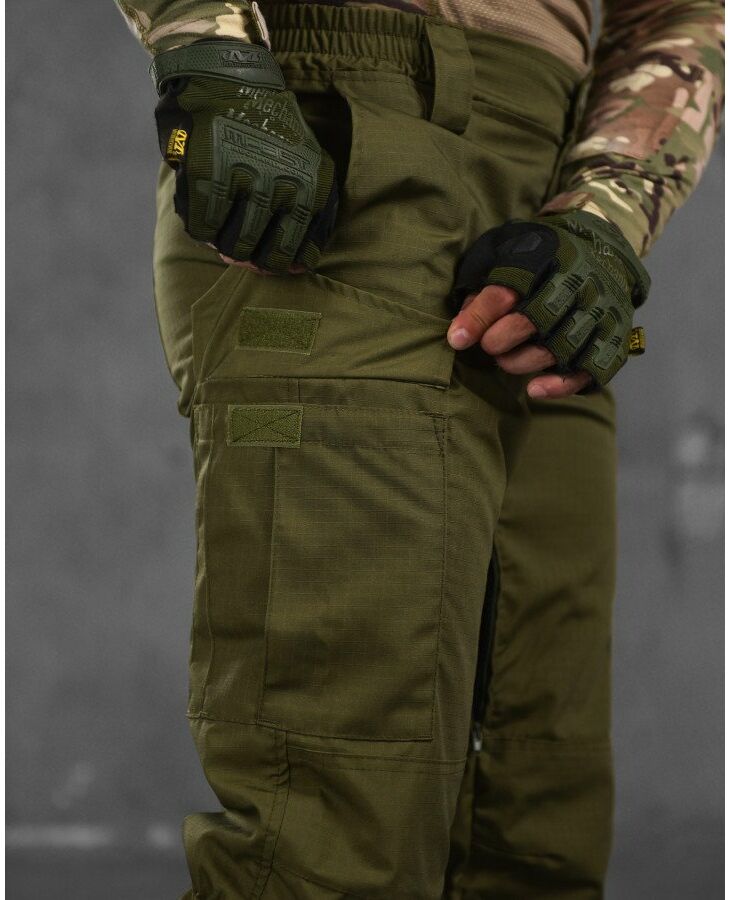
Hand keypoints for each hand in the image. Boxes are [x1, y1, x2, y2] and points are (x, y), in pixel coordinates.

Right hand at [151, 40, 337, 274]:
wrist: (226, 75)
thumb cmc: (267, 132)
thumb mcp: (308, 165)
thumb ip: (310, 216)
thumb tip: (299, 267)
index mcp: (313, 186)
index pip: (298, 253)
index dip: (278, 263)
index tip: (266, 258)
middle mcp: (284, 183)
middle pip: (264, 257)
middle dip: (249, 258)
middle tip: (238, 244)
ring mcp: (245, 177)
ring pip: (234, 247)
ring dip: (224, 243)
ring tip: (222, 223)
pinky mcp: (207, 172)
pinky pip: (203, 228)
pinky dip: (200, 227)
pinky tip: (203, 209)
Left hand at [447, 211, 649, 394]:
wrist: (602, 245)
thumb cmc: (540, 258)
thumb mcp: (505, 254)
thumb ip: (482, 285)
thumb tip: (460, 328)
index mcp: (543, 260)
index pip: (504, 292)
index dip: (479, 317)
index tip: (457, 339)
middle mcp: (574, 285)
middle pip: (533, 320)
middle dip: (501, 339)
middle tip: (489, 346)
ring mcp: (596, 313)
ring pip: (557, 349)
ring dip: (522, 362)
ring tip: (506, 360)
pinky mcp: (611, 337)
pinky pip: (587, 370)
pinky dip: (559, 385)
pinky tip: (534, 389)